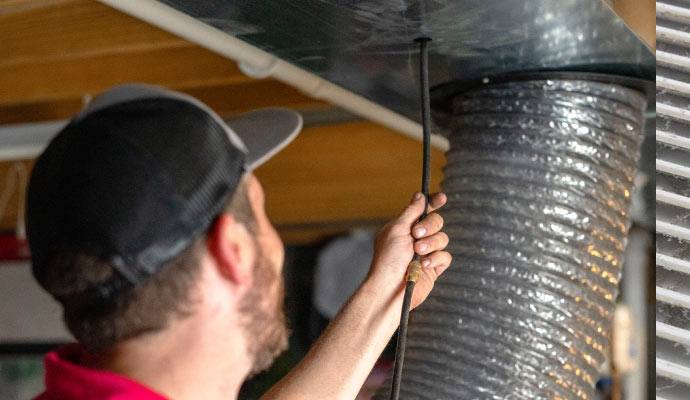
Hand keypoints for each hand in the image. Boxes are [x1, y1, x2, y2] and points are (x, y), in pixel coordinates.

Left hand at [367, 192, 450, 309]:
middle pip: (436, 221)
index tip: (442, 198)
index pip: (423, 210)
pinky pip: (445, 256)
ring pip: (442, 238)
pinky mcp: (434, 267)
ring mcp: (426, 252)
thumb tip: (420, 195)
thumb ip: (411, 211)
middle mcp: (416, 238)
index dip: (433, 202)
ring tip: (417, 252)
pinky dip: (435, 258)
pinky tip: (424, 264)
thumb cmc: (388, 259)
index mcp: (405, 227)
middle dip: (429, 226)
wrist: (390, 287)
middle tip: (416, 234)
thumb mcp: (397, 228)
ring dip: (430, 243)